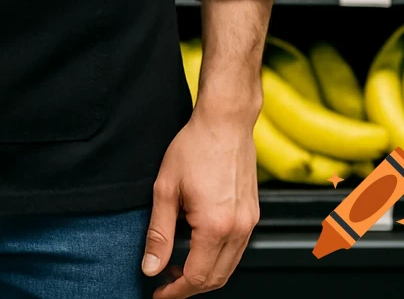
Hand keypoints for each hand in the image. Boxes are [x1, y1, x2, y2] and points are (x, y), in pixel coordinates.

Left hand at [142, 106, 258, 297]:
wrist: (226, 122)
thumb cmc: (195, 146)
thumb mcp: (166, 188)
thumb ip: (158, 232)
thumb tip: (150, 268)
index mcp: (215, 226)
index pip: (196, 277)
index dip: (175, 291)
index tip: (158, 294)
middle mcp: (238, 229)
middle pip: (215, 279)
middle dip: (188, 286)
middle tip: (164, 281)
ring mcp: (249, 223)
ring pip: (228, 267)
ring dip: (204, 274)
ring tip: (176, 265)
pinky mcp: (253, 214)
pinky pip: (236, 250)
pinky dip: (217, 258)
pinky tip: (197, 246)